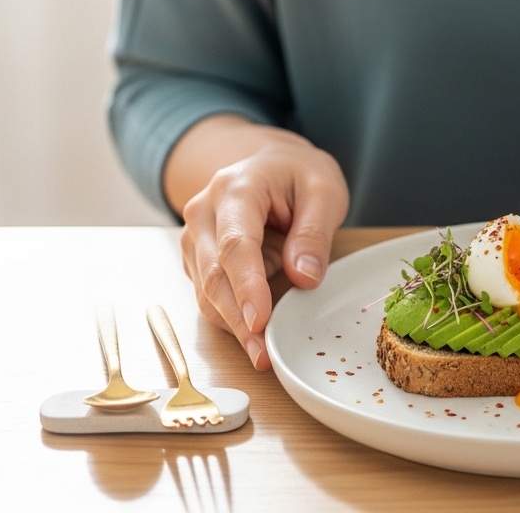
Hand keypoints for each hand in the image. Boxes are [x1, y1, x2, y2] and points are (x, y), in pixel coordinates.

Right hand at [168, 116, 348, 369]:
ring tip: (263, 354)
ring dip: (233, 326)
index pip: (235, 244)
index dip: (247, 286)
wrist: (269, 163)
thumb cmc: (297, 175)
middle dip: (238, 319)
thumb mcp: (323, 190)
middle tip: (263, 355)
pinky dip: (231, 318)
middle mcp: (203, 214)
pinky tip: (256, 336)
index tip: (260, 321)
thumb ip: (313, 232)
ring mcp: (195, 238)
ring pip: (206, 291)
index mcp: (234, 189)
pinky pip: (210, 295)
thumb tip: (304, 277)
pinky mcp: (198, 260)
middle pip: (214, 275)